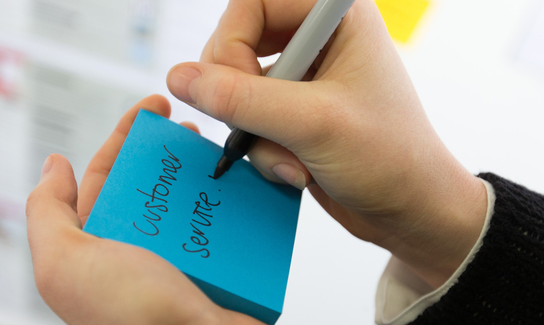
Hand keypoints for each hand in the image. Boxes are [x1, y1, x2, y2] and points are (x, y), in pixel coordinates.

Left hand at [26, 95, 261, 324]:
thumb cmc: (131, 319)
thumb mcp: (66, 264)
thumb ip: (47, 214)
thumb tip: (53, 166)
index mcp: (97, 248)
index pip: (106, 177)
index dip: (124, 136)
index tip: (152, 108)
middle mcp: (136, 252)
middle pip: (152, 183)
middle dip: (168, 148)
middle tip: (191, 124)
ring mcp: (179, 260)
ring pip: (189, 200)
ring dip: (203, 170)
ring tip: (221, 148)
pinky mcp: (217, 268)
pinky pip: (224, 225)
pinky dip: (233, 202)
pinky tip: (242, 182)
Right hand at [166, 0, 486, 287]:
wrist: (412, 211)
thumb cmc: (390, 158)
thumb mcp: (312, 124)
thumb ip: (242, 99)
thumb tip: (180, 78)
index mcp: (335, 19)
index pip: (252, 3)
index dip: (232, 43)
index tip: (238, 88)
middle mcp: (316, 40)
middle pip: (235, 43)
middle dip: (239, 96)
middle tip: (256, 125)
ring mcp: (302, 78)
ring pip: (236, 88)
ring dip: (254, 133)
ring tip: (293, 159)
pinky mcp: (292, 112)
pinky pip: (248, 119)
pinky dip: (262, 150)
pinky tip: (296, 168)